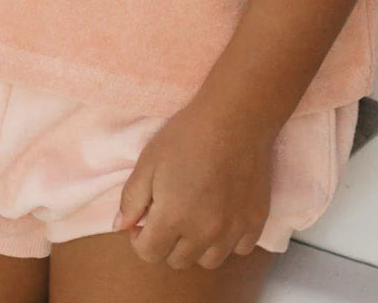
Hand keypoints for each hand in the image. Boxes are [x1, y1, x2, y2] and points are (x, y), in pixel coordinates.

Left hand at [112, 98, 274, 268]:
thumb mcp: (148, 161)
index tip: (145, 219)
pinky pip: (240, 248)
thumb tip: (121, 227)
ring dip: (197, 246)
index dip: (140, 238)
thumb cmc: (187, 135)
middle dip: (167, 242)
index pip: (149, 254)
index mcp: (174, 218)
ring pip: (209, 260)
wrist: (235, 117)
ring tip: (195, 217)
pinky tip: (223, 215)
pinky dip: (228, 239)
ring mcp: (234, 229)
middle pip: (178, 261)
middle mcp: (205, 232)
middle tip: (169, 213)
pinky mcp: (256, 221)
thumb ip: (132, 199)